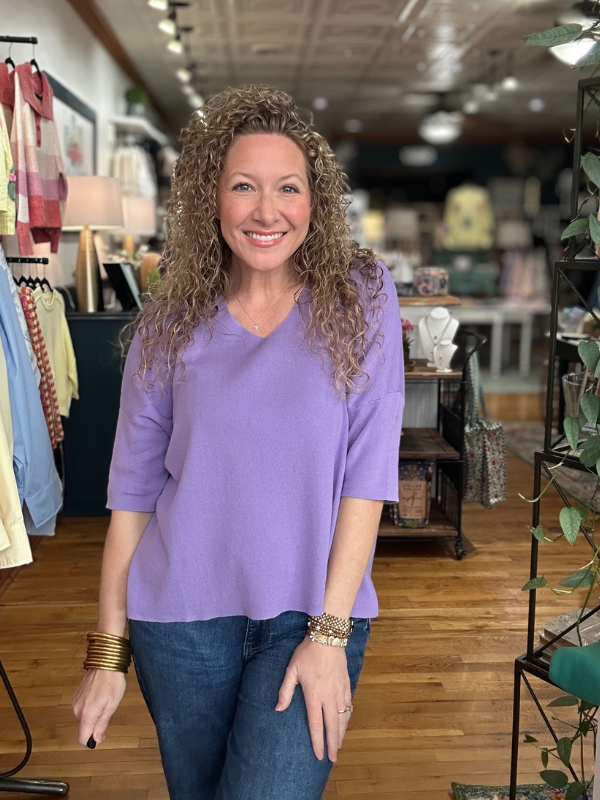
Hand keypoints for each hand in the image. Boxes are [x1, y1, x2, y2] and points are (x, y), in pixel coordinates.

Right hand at [72, 669, 126, 746]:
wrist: (105, 661)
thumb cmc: (112, 682)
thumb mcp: (112, 705)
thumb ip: (102, 724)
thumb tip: (96, 740)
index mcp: (86, 714)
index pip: (81, 738)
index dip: (91, 740)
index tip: (101, 734)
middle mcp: (77, 709)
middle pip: (83, 728)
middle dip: (94, 725)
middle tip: (107, 710)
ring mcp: (75, 701)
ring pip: (83, 718)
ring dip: (92, 715)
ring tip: (104, 701)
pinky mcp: (75, 695)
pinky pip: (81, 708)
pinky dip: (89, 707)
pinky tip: (98, 696)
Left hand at [275, 635, 351, 761]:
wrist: (328, 638)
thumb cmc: (307, 653)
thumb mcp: (292, 670)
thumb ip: (285, 691)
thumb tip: (278, 709)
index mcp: (314, 695)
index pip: (316, 725)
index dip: (317, 742)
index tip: (318, 756)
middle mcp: (329, 697)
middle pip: (332, 726)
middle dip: (332, 744)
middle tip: (333, 759)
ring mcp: (340, 691)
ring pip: (342, 718)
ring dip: (341, 733)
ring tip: (339, 746)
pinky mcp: (346, 684)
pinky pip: (348, 706)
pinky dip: (347, 718)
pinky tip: (345, 723)